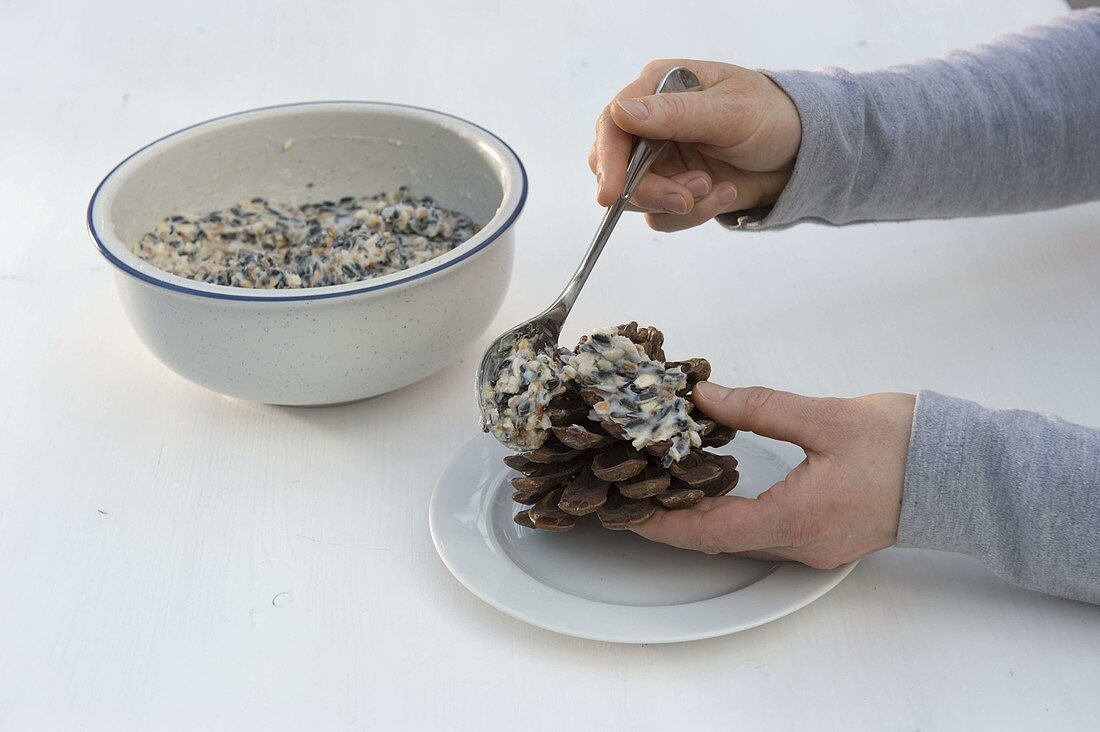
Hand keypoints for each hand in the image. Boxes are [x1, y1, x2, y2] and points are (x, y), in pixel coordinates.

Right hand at [589, 59, 800, 231]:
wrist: (800, 152)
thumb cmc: (771, 114)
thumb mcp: (729, 111)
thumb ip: (675, 113)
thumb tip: (621, 112)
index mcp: (657, 88)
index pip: (613, 125)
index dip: (608, 160)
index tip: (613, 194)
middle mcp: (651, 124)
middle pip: (615, 167)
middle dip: (650, 190)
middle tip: (686, 199)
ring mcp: (660, 159)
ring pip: (638, 198)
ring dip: (678, 203)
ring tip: (715, 187)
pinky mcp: (673, 188)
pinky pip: (662, 216)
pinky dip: (694, 214)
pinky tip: (723, 193)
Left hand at [632, 383, 914, 568]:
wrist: (964, 471)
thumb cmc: (905, 445)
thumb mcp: (827, 417)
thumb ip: (759, 408)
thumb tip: (704, 396)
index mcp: (797, 519)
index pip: (710, 531)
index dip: (663, 523)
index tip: (626, 512)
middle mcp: (802, 544)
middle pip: (720, 541)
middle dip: (673, 521)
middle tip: (633, 495)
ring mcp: (816, 546)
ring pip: (742, 540)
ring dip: (701, 520)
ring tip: (664, 490)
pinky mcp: (827, 537)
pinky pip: (766, 534)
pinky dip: (732, 517)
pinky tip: (717, 493)